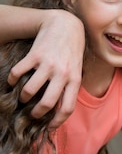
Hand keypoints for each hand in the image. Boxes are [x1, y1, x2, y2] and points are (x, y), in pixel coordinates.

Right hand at [8, 10, 84, 127]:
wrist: (66, 26)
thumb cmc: (71, 52)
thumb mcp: (77, 70)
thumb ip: (70, 87)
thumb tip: (60, 109)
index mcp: (75, 80)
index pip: (68, 107)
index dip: (58, 122)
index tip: (49, 127)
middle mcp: (63, 74)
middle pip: (47, 103)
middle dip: (37, 113)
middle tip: (32, 114)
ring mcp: (48, 64)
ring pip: (30, 90)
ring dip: (23, 98)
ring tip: (23, 97)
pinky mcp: (35, 55)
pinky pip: (18, 73)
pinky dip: (11, 80)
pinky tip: (12, 81)